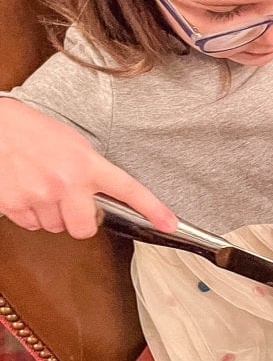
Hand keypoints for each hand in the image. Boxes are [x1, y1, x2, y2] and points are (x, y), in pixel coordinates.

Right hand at [0, 98, 176, 238]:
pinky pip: (30, 225)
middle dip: (80, 221)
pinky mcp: (15, 205)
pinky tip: (26, 191)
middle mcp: (66, 182)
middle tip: (72, 203)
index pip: (128, 189)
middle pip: (85, 228)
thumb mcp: (74, 145)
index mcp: (86, 164)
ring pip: (55, 227)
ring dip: (52, 214)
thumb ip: (91, 171)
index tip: (169, 223)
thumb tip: (103, 196)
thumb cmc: (33, 131)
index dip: (152, 209)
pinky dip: (29, 214)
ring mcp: (40, 195)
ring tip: (41, 186)